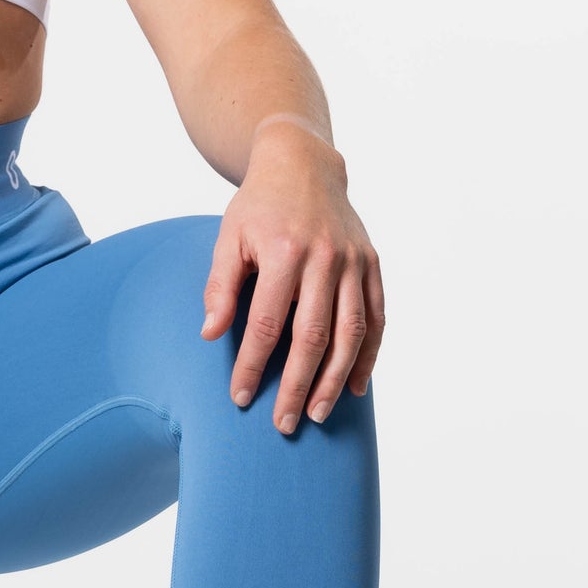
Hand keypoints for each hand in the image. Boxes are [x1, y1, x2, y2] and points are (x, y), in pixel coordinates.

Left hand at [199, 124, 384, 432]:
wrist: (303, 164)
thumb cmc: (258, 206)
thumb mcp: (228, 237)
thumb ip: (221, 286)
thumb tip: (211, 334)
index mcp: (283, 251)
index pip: (266, 323)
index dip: (253, 364)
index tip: (241, 397)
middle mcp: (324, 258)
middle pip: (313, 336)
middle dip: (298, 385)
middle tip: (285, 423)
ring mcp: (354, 262)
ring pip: (351, 332)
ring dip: (335, 379)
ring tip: (320, 413)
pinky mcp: (372, 265)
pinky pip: (376, 318)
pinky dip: (368, 355)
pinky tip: (354, 386)